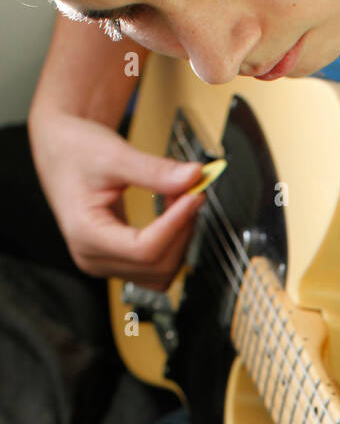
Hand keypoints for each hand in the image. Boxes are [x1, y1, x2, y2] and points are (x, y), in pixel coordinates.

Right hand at [29, 112, 204, 289]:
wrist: (61, 152)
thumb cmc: (76, 151)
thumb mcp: (114, 154)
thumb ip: (155, 171)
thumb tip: (193, 177)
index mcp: (86, 235)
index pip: (144, 249)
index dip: (176, 224)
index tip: (194, 196)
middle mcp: (94, 258)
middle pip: (156, 265)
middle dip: (181, 229)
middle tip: (190, 192)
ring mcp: (105, 264)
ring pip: (160, 273)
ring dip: (180, 240)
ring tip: (180, 202)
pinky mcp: (118, 262)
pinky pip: (156, 268)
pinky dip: (172, 246)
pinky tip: (173, 217)